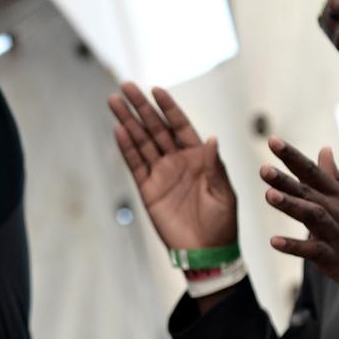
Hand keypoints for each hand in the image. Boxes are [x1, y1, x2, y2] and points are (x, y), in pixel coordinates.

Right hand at [109, 84, 238, 251]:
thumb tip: (211, 139)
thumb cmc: (222, 222)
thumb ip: (214, 166)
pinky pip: (135, 165)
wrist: (206, 251)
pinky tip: (117, 130)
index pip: (180, 125)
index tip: (155, 89)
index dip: (168, 107)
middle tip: (125, 86)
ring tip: (114, 102)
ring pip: (141, 142)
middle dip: (141, 107)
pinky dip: (126, 148)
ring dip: (128, 121)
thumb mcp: (224, 193)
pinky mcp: (148, 190)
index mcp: (199, 157)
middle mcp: (177, 161)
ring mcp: (161, 174)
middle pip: (155, 128)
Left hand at [262, 138, 338, 299]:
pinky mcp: (335, 258)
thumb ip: (335, 177)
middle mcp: (337, 211)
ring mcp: (336, 234)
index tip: (272, 140)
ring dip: (291, 206)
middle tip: (262, 168)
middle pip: (308, 192)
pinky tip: (274, 241)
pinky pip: (313, 250)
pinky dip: (294, 246)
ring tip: (268, 195)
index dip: (292, 156)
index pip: (312, 172)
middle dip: (285, 180)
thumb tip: (323, 149)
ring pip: (312, 216)